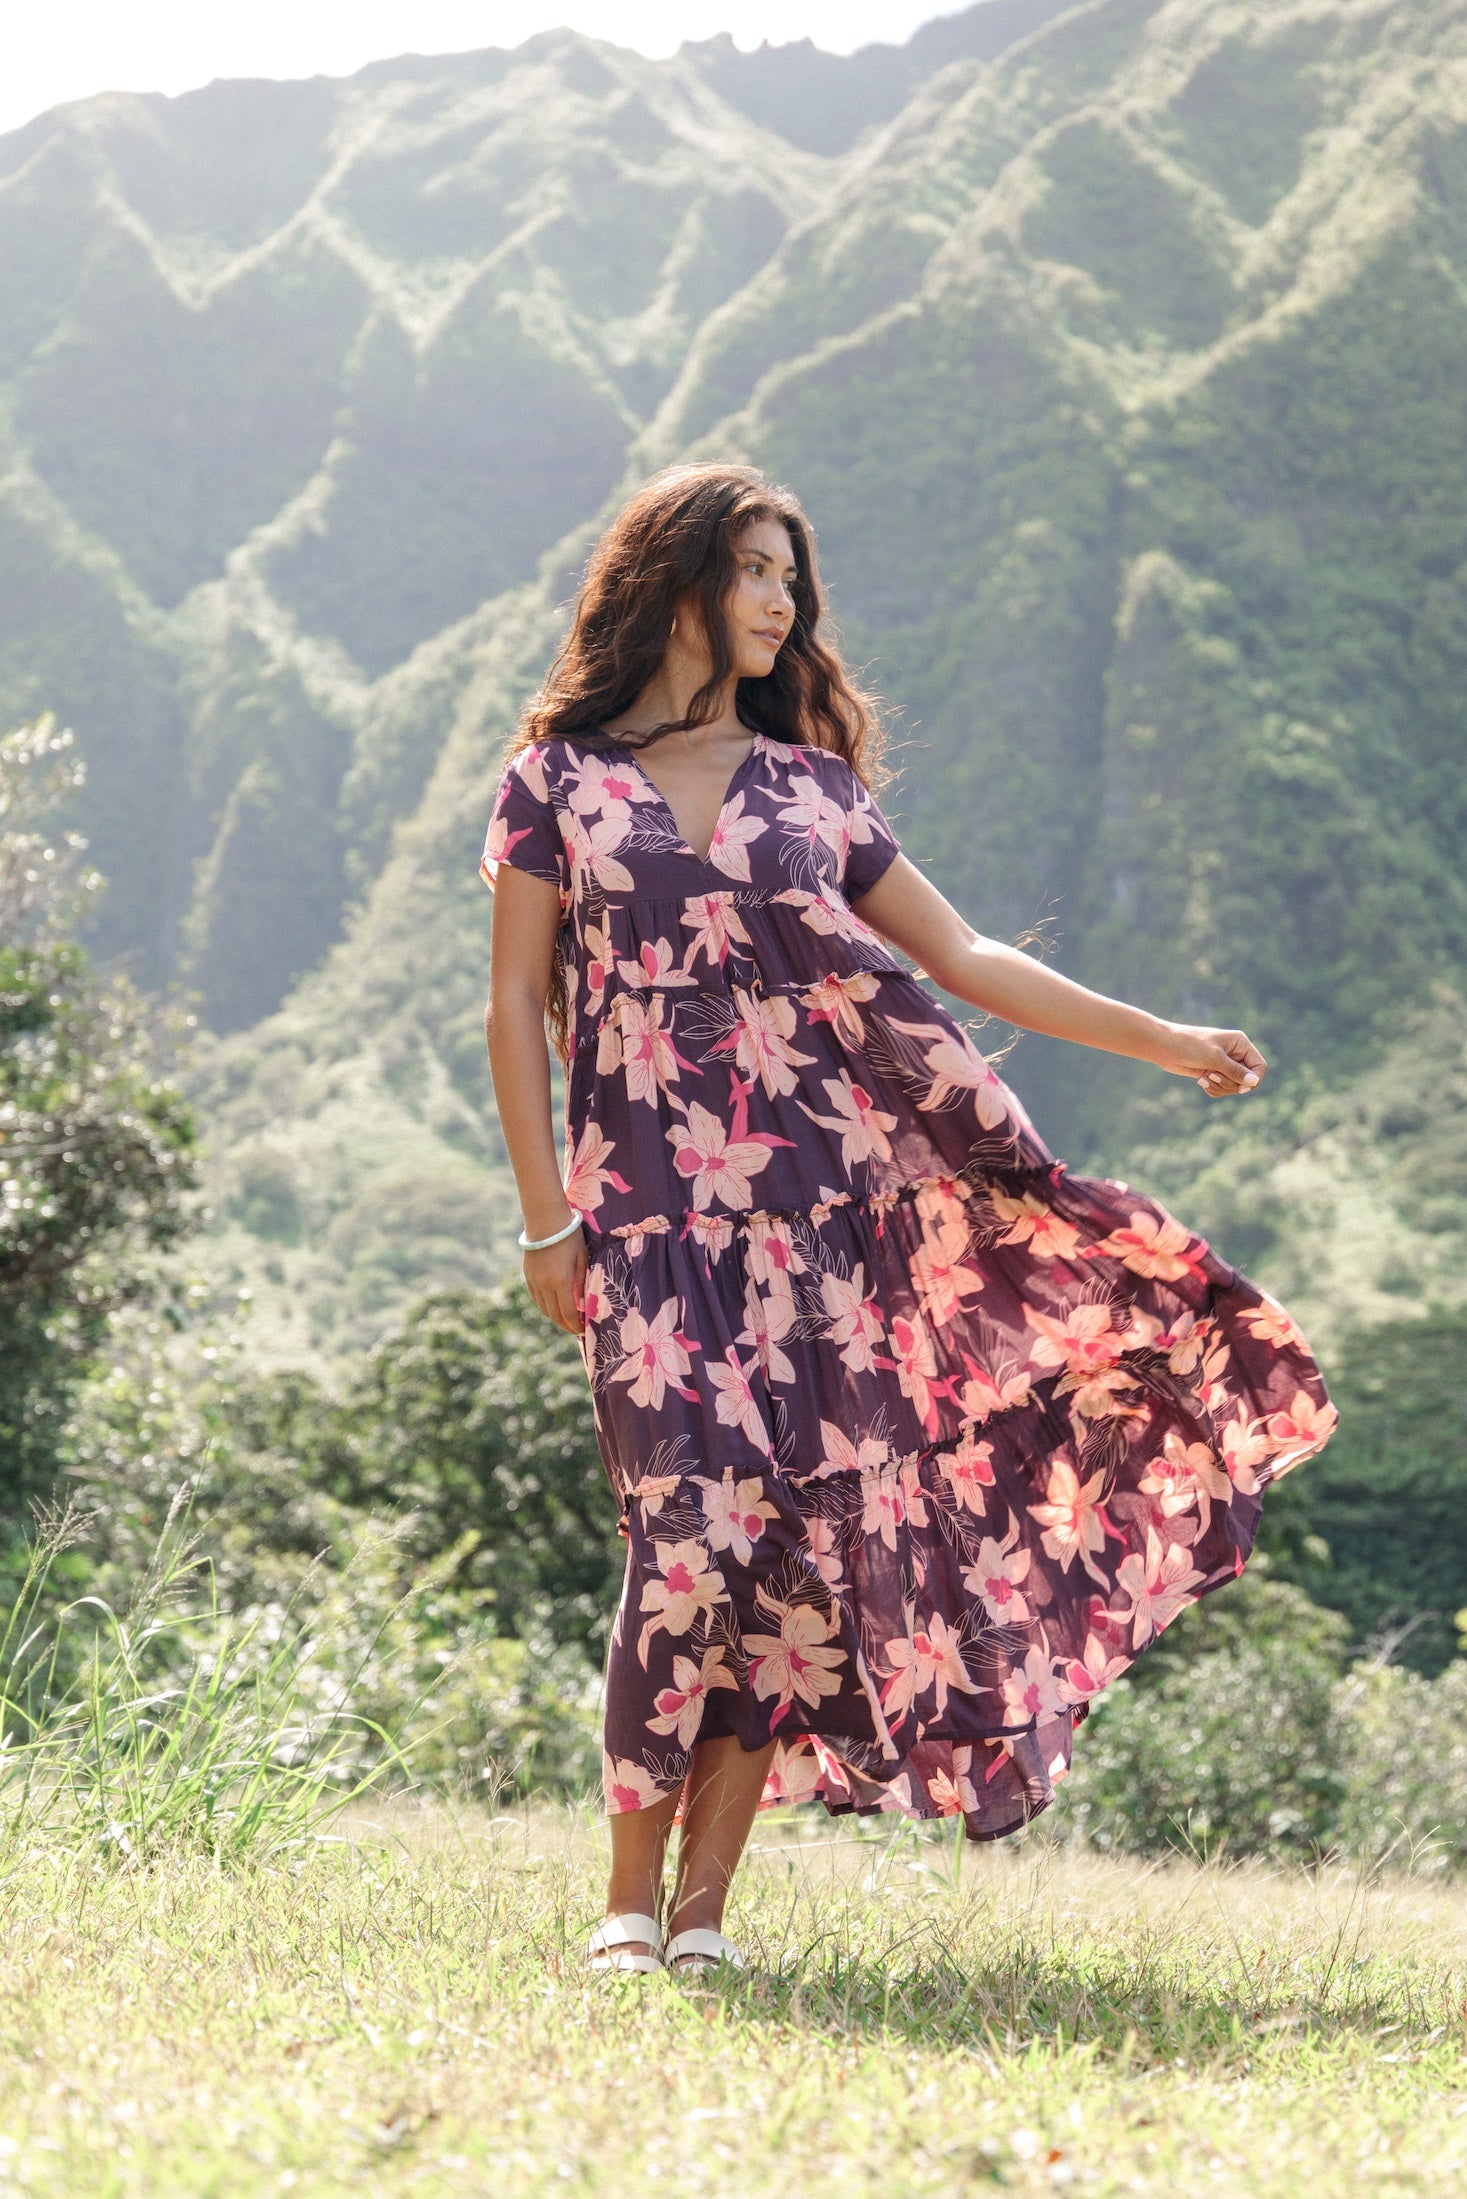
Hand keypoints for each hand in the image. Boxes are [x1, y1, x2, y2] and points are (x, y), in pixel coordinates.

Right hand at [523, 1228, 587, 1333]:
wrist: (545, 1219)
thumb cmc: (570, 1236)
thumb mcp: (582, 1258)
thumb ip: (581, 1283)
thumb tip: (582, 1306)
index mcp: (560, 1281)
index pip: (568, 1313)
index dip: (576, 1325)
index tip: (584, 1330)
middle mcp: (544, 1284)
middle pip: (554, 1314)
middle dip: (566, 1325)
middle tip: (576, 1329)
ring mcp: (533, 1280)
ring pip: (543, 1308)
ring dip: (555, 1317)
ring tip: (566, 1320)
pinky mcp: (527, 1274)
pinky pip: (536, 1297)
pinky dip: (544, 1306)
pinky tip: (552, 1307)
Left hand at [1152, 1022, 1266, 1097]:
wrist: (1164, 1047)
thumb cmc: (1189, 1045)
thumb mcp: (1214, 1058)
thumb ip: (1235, 1071)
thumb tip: (1254, 1082)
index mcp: (1240, 1044)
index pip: (1259, 1066)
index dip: (1253, 1079)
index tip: (1240, 1086)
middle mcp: (1235, 1054)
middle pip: (1247, 1080)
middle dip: (1231, 1083)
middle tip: (1214, 1076)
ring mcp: (1224, 1064)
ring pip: (1234, 1087)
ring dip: (1220, 1087)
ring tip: (1205, 1078)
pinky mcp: (1213, 1073)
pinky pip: (1222, 1090)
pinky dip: (1213, 1090)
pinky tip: (1201, 1081)